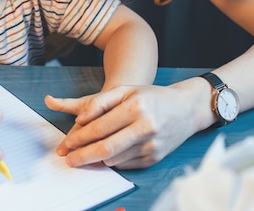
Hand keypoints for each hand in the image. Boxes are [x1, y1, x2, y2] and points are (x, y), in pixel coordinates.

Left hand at [45, 84, 198, 168]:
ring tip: (83, 156)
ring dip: (96, 160)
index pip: (100, 127)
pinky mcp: (156, 158)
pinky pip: (127, 164)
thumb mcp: (126, 90)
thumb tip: (80, 120)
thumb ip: (100, 102)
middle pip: (106, 148)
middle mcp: (145, 128)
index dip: (80, 138)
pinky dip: (113, 161)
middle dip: (83, 156)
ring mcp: (152, 145)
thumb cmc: (151, 97)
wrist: (186, 108)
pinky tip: (105, 156)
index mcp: (135, 108)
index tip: (67, 143)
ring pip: (115, 159)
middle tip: (69, 159)